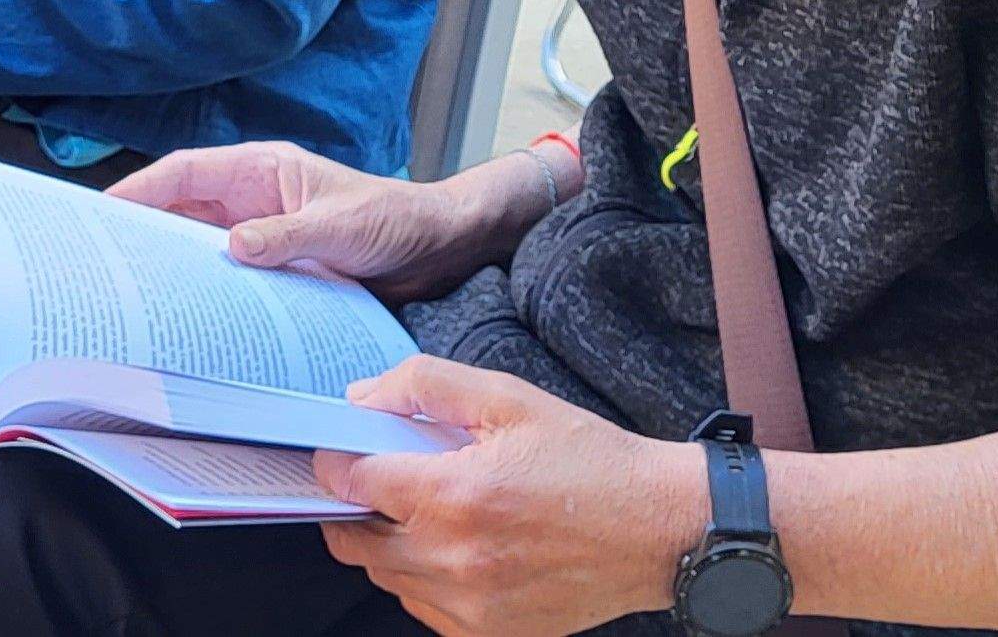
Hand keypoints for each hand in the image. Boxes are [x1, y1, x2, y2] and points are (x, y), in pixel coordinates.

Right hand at [109, 142, 539, 302]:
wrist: (440, 245)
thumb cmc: (397, 219)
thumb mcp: (342, 227)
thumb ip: (287, 235)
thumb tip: (233, 246)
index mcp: (263, 170)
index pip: (185, 173)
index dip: (140, 190)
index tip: (103, 213)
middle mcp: (254, 198)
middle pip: (182, 210)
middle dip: (142, 231)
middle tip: (103, 264)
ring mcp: (263, 232)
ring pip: (200, 245)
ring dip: (173, 267)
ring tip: (133, 296)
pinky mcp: (277, 265)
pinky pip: (230, 275)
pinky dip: (207, 291)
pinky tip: (190, 317)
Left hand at [313, 357, 702, 635]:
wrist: (660, 529)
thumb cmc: (591, 462)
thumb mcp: (508, 398)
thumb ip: (426, 385)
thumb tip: (362, 398)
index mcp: (455, 496)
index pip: (353, 483)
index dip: (338, 462)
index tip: (342, 453)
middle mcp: (455, 559)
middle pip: (354, 541)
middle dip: (352, 507)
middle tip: (376, 482)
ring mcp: (471, 605)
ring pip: (384, 577)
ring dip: (387, 544)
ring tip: (425, 512)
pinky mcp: (489, 632)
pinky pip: (422, 607)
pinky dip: (421, 578)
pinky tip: (453, 547)